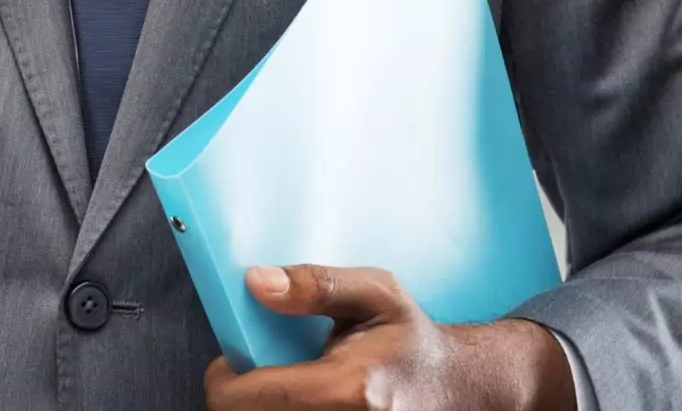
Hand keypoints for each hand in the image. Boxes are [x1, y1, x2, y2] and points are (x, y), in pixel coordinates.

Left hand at [203, 265, 576, 410]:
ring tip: (289, 383)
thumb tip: (258, 282)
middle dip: (244, 393)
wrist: (456, 389)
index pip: (247, 399)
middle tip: (264, 368)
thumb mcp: (375, 293)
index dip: (225, 379)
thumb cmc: (411, 342)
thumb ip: (316, 284)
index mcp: (349, 389)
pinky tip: (303, 399)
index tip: (233, 360)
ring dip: (264, 404)